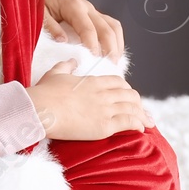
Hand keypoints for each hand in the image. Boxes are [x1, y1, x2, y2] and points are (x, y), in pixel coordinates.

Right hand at [27, 60, 152, 140]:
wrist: (40, 109)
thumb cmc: (44, 93)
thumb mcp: (55, 73)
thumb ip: (66, 65)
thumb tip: (72, 60)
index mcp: (93, 81)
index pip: (118, 82)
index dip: (126, 89)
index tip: (129, 96)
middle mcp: (103, 94)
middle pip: (129, 95)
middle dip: (137, 103)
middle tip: (141, 111)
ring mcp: (105, 109)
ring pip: (132, 108)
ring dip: (142, 115)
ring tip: (148, 123)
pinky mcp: (103, 126)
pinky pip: (128, 122)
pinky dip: (137, 125)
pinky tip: (140, 129)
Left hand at [43, 0, 124, 59]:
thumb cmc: (39, 0)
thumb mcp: (39, 13)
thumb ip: (50, 26)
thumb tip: (63, 41)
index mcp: (73, 6)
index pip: (88, 29)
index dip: (92, 46)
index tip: (93, 61)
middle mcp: (87, 8)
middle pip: (106, 29)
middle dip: (110, 49)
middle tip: (109, 67)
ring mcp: (93, 11)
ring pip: (113, 26)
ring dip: (116, 45)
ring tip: (114, 63)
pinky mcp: (94, 15)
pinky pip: (111, 26)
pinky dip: (116, 40)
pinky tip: (114, 53)